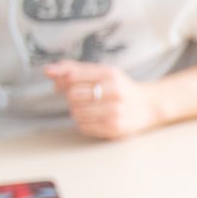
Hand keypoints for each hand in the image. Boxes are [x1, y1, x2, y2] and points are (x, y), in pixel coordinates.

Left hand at [43, 61, 160, 140]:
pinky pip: (83, 126)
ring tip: (91, 108)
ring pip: (76, 112)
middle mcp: (114, 92)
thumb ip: (74, 69)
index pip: (72, 76)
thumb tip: (47, 70)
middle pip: (72, 95)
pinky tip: (95, 118)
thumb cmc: (120, 88)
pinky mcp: (114, 128)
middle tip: (82, 98)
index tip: (61, 84)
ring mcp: (115, 111)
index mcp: (109, 74)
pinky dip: (84, 123)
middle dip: (71, 97)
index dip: (61, 81)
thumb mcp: (102, 72)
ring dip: (78, 111)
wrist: (149, 106)